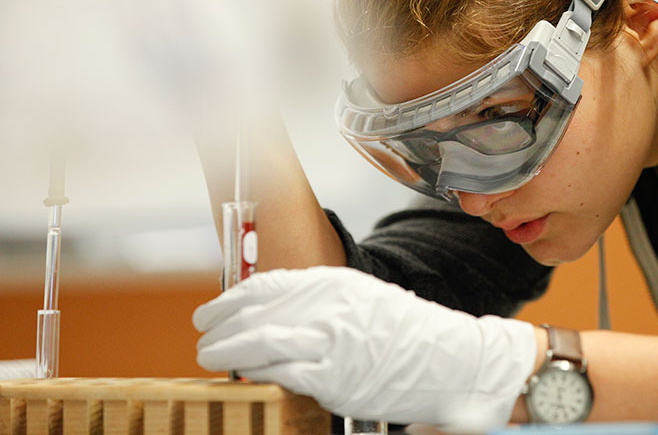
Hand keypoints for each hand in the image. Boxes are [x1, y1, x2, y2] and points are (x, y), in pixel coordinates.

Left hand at [192, 266, 536, 427]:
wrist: (450, 358)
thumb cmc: (407, 331)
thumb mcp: (362, 299)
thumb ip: (319, 302)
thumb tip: (272, 314)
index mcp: (335, 283)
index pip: (266, 285)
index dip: (230, 299)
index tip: (210, 310)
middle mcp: (329, 307)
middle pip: (256, 313)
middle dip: (220, 327)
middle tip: (204, 337)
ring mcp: (331, 342)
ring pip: (260, 344)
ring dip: (228, 351)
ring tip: (211, 357)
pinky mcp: (335, 377)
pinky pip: (283, 374)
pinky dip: (258, 374)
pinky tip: (246, 375)